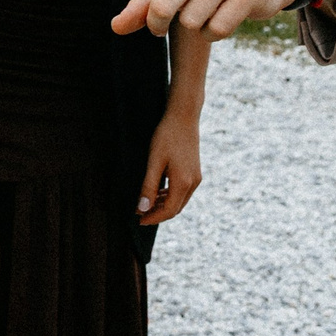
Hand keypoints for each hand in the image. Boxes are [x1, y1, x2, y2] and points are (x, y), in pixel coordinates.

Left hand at [113, 0, 295, 40]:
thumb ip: (143, 4)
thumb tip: (115, 28)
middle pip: (165, 6)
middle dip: (158, 23)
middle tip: (161, 25)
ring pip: (191, 23)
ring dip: (194, 25)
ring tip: (207, 8)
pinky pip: (216, 30)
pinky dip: (213, 33)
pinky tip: (222, 16)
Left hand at [137, 109, 202, 223]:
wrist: (184, 116)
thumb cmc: (167, 136)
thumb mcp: (154, 161)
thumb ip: (148, 186)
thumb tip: (143, 208)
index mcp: (183, 182)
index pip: (169, 210)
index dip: (153, 217)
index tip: (139, 219)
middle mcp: (193, 183)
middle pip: (176, 208)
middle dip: (158, 214)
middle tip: (140, 214)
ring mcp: (196, 177)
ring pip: (180, 201)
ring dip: (164, 205)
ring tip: (146, 205)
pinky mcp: (195, 172)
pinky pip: (183, 191)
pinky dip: (170, 196)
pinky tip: (158, 192)